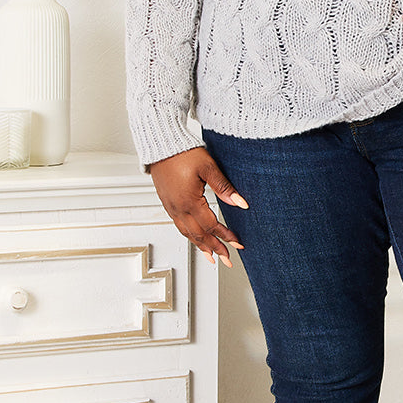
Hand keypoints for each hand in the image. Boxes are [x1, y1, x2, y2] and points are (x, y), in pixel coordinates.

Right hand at [149, 146, 246, 266]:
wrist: (161, 143)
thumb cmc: (183, 152)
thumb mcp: (208, 167)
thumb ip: (224, 187)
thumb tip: (241, 203)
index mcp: (189, 201)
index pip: (211, 226)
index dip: (225, 236)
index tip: (237, 244)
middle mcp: (178, 208)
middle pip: (199, 235)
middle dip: (215, 248)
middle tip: (227, 259)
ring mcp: (171, 207)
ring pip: (187, 233)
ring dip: (201, 246)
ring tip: (211, 256)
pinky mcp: (167, 202)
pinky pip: (179, 225)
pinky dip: (189, 236)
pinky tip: (195, 238)